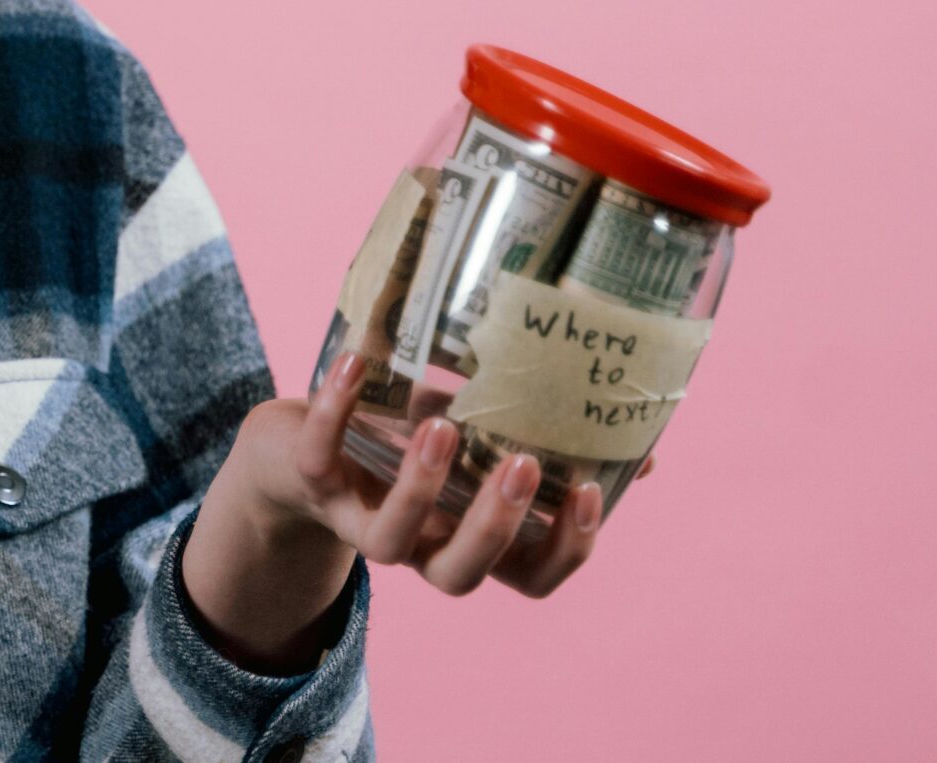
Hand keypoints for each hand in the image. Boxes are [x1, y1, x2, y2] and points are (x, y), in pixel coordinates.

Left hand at [183, 351, 646, 670]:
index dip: (564, 548)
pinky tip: (356, 360)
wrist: (294, 444)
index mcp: (468, 537)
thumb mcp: (478, 439)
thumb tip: (642, 444)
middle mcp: (418, 544)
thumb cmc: (403, 441)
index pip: (529, 576)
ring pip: (388, 540)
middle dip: (495, 526)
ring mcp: (359, 518)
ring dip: (419, 487)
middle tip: (520, 464)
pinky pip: (318, 458)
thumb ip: (544, 440)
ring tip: (442, 425)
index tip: (590, 492)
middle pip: (461, 573)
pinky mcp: (310, 480)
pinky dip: (335, 408)